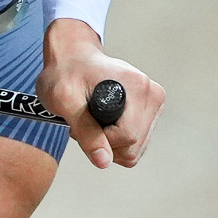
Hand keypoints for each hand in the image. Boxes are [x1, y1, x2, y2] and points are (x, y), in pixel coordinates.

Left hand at [36, 18, 164, 168]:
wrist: (72, 57)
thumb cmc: (65, 72)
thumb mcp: (64, 100)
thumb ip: (86, 131)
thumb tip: (104, 161)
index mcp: (137, 87)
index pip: (127, 137)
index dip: (99, 138)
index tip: (81, 124)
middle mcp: (152, 94)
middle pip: (133, 146)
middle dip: (104, 141)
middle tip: (85, 120)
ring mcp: (153, 103)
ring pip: (136, 149)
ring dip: (110, 142)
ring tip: (93, 118)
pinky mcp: (150, 111)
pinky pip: (136, 143)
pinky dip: (117, 139)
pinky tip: (103, 121)